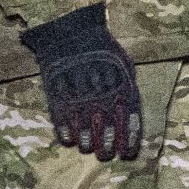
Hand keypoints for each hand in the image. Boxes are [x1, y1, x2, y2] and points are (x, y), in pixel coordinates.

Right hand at [18, 3, 141, 160]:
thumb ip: (128, 90)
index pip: (128, 122)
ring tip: (90, 150)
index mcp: (121, 88)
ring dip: (87, 143)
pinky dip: (65, 132)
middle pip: (105, 129)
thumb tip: (130, 116)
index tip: (127, 154)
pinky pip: (62, 119)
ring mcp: (78, 96)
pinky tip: (69, 141)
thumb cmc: (103, 50)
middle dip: (107, 147)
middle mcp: (101, 95)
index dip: (127, 140)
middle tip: (106, 156)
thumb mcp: (124, 66)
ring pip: (83, 128)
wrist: (72, 32)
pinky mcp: (57, 94)